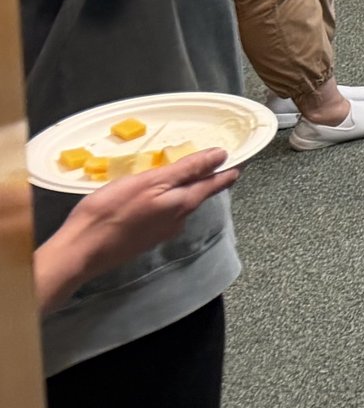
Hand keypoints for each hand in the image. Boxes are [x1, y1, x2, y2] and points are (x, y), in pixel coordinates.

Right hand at [37, 149, 235, 312]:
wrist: (81, 250)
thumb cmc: (111, 210)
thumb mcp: (150, 182)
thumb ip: (187, 169)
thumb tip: (220, 156)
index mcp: (182, 203)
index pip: (214, 183)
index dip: (226, 171)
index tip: (239, 162)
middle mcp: (177, 220)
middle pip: (197, 195)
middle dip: (206, 181)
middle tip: (211, 166)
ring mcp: (160, 232)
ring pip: (179, 206)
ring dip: (184, 192)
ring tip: (180, 177)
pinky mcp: (144, 239)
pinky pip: (162, 216)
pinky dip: (164, 203)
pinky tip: (152, 199)